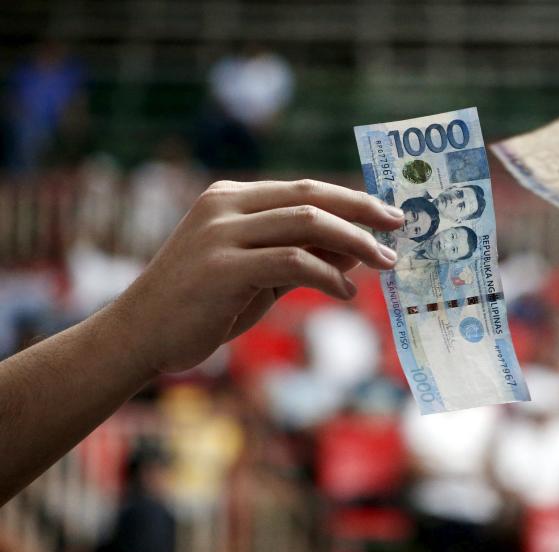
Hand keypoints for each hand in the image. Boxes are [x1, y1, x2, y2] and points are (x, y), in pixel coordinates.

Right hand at [105, 179, 402, 373]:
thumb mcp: (258, 274)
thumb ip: (302, 255)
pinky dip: (328, 276)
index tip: (388, 214)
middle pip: (312, 197)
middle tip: (400, 228)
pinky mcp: (222, 267)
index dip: (352, 199)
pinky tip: (346, 293)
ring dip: (355, 243)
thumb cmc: (203, 305)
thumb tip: (357, 248)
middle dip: (363, 210)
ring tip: (384, 264)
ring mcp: (220, 234)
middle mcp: (225, 205)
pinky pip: (292, 262)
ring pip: (307, 223)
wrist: (140, 335)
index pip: (305, 189)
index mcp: (232, 197)